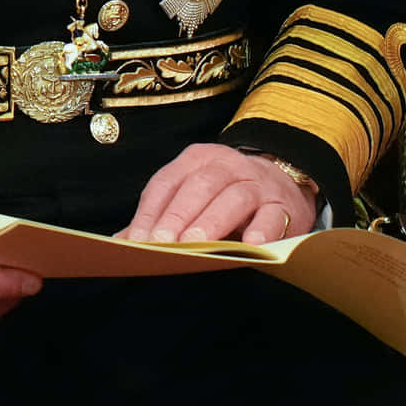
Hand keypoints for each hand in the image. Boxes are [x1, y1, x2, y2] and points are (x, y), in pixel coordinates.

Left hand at [117, 143, 317, 246]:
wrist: (285, 181)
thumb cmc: (225, 195)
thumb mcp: (191, 196)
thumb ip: (159, 217)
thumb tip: (121, 243)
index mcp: (197, 159)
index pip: (167, 182)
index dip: (151, 211)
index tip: (138, 239)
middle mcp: (227, 166)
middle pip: (199, 186)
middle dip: (178, 216)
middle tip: (164, 244)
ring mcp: (258, 184)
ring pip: (234, 198)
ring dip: (212, 222)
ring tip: (197, 245)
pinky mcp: (284, 205)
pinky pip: (273, 216)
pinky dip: (261, 230)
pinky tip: (249, 246)